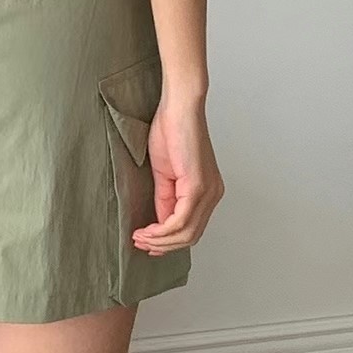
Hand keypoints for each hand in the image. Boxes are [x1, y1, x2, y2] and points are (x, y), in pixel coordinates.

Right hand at [132, 93, 224, 255]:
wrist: (179, 107)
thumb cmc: (171, 129)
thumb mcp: (165, 172)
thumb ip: (166, 198)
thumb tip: (160, 221)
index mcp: (208, 191)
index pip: (191, 228)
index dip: (168, 241)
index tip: (146, 242)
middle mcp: (213, 194)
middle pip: (190, 236)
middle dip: (163, 245)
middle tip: (140, 243)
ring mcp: (208, 192)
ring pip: (186, 233)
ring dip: (160, 240)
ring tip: (139, 238)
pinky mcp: (197, 186)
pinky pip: (180, 220)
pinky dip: (161, 230)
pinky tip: (146, 230)